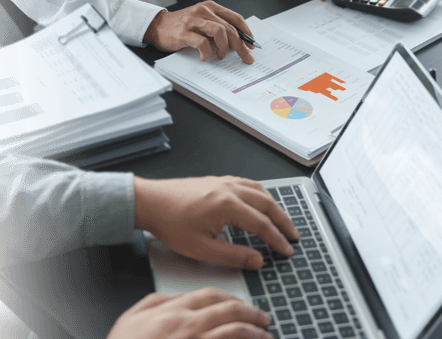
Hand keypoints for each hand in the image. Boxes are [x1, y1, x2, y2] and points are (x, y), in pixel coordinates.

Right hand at [106, 288, 272, 338]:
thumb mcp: (131, 317)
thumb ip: (156, 301)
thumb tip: (178, 295)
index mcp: (172, 310)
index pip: (209, 294)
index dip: (229, 296)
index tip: (240, 302)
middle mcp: (189, 325)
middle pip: (230, 310)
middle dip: (252, 312)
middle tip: (263, 318)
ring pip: (237, 331)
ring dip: (257, 332)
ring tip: (266, 335)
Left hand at [134, 176, 298, 269]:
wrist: (147, 202)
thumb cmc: (168, 222)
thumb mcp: (200, 248)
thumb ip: (232, 256)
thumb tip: (256, 261)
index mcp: (227, 206)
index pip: (262, 225)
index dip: (277, 240)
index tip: (287, 250)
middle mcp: (228, 189)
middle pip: (267, 204)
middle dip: (284, 221)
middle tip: (293, 236)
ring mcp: (222, 182)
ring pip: (259, 190)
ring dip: (274, 206)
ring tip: (283, 220)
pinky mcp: (215, 180)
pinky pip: (246, 183)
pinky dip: (260, 193)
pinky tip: (260, 200)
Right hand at [144, 1, 255, 63]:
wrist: (156, 26)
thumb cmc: (179, 26)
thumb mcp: (201, 21)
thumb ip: (216, 26)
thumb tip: (236, 43)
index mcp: (210, 8)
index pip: (235, 18)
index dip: (246, 32)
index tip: (251, 44)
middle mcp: (203, 12)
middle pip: (230, 28)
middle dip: (241, 45)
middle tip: (245, 57)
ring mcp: (193, 21)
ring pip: (220, 32)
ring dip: (225, 47)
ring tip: (221, 56)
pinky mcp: (184, 32)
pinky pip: (202, 43)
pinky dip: (207, 52)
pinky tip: (204, 56)